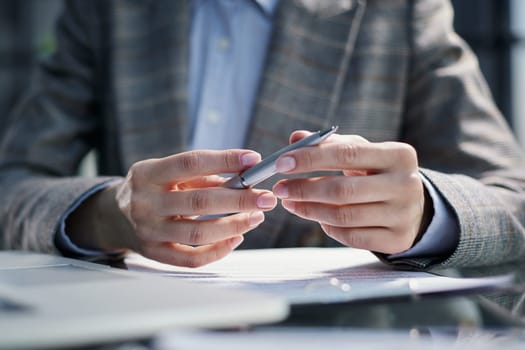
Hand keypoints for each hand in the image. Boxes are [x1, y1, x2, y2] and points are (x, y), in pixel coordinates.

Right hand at [69, 150, 276, 266]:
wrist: (114, 216)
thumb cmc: (153, 188)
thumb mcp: (166, 172)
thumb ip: (200, 174)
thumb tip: (243, 176)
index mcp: (148, 174)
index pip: (190, 163)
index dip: (224, 160)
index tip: (254, 160)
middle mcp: (145, 203)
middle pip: (199, 201)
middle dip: (239, 199)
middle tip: (266, 197)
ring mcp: (148, 231)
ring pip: (198, 233)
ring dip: (234, 225)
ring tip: (257, 217)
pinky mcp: (154, 254)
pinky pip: (190, 259)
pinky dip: (218, 251)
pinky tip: (237, 237)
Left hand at [272, 131, 430, 254]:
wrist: (414, 205)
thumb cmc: (379, 173)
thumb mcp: (362, 152)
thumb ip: (330, 144)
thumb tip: (296, 138)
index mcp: (399, 155)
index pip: (347, 154)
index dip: (311, 159)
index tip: (282, 163)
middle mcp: (406, 184)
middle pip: (343, 189)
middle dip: (304, 189)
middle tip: (280, 188)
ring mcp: (402, 214)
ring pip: (343, 216)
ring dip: (309, 210)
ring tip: (290, 202)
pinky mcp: (396, 239)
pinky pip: (351, 236)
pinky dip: (328, 227)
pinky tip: (317, 217)